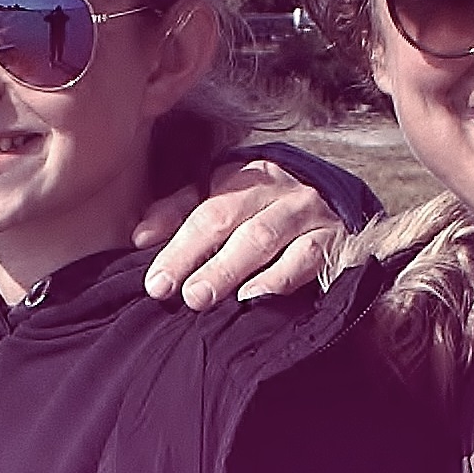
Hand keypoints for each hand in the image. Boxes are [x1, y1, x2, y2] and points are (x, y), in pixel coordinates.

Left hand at [134, 157, 345, 306]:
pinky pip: (307, 256)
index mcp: (243, 175)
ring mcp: (307, 211)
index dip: (179, 248)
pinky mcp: (333, 238)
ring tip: (210, 297)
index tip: (157, 282)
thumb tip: (140, 238)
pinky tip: (256, 295)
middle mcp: (276, 189)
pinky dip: (281, 277)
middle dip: (206, 262)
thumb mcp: (217, 200)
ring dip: (236, 269)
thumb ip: (177, 215)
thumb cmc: (259, 209)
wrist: (330, 204)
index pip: (205, 211)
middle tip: (186, 296)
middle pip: (234, 222)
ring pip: (267, 237)